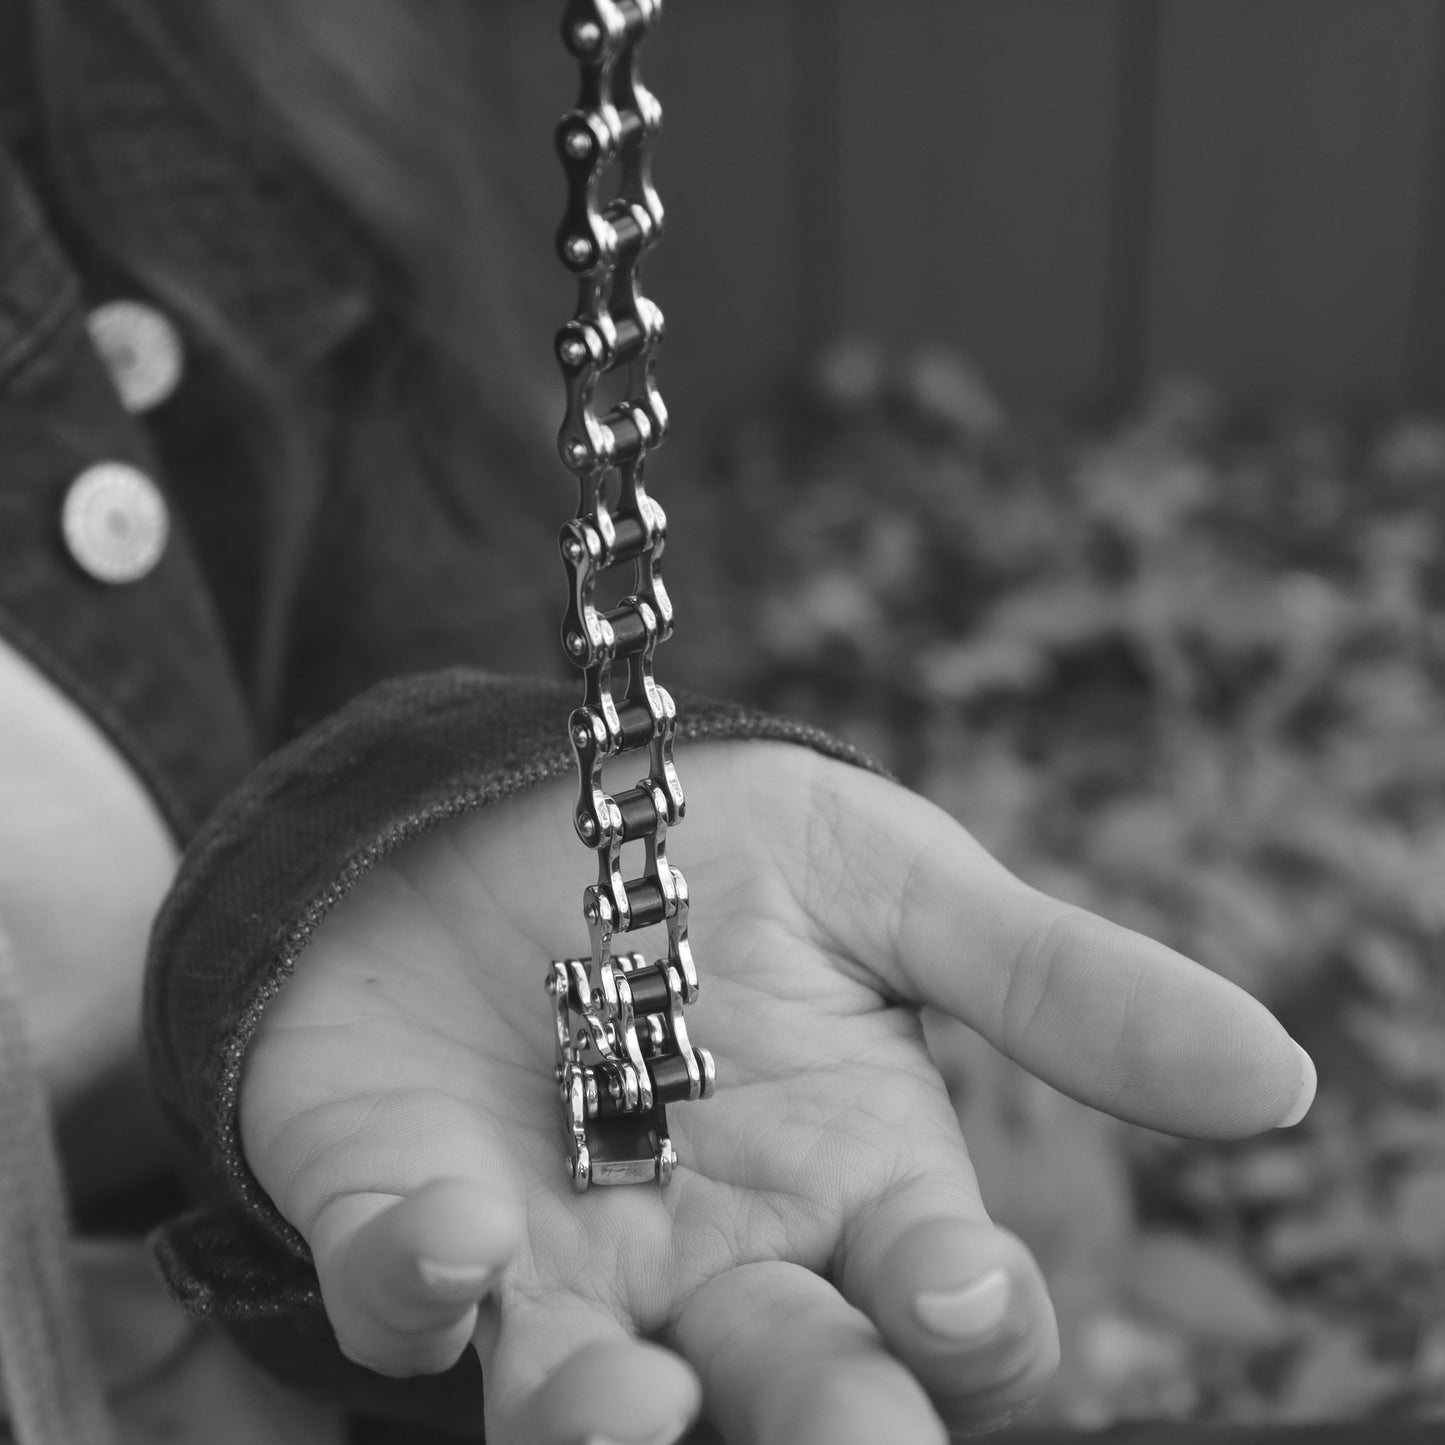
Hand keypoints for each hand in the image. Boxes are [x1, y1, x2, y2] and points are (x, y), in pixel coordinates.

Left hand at [240, 741, 1313, 1444]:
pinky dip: (420, 1288)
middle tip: (850, 1428)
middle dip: (828, 1420)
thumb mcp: (891, 880)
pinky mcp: (412, 1221)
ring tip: (631, 1407)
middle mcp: (720, 1261)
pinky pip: (409, 1300)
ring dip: (607, 1427)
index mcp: (856, 1185)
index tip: (958, 1278)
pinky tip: (455, 1244)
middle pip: (796, 1395)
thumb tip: (1280, 1077)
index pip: (947, 1312)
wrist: (518, 797)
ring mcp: (561, 1265)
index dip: (968, 1317)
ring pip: (594, 1409)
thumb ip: (1054, 985)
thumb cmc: (718, 844)